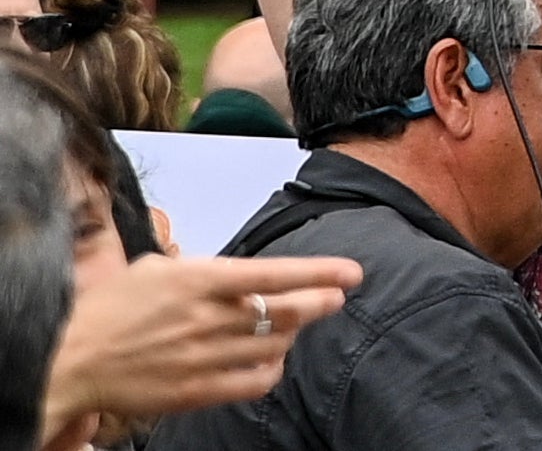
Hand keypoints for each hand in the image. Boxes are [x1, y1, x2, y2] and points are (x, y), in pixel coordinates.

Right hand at [48, 253, 360, 425]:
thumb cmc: (112, 309)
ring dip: (294, 334)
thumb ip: (204, 269)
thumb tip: (240, 273)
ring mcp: (203, 357)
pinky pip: (254, 383)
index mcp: (198, 280)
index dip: (319, 273)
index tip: (351, 273)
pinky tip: (272, 361)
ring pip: (274, 346)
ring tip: (296, 325)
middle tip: (336, 298)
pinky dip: (272, 370)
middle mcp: (207, 318)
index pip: (274, 274)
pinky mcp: (196, 391)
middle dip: (320, 303)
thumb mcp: (157, 270)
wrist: (72, 360)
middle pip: (284, 312)